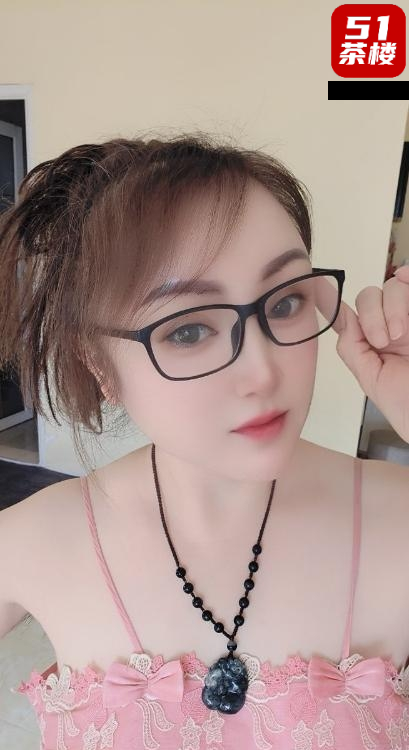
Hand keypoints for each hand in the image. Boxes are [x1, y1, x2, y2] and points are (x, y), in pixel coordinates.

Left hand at [319, 266, 408, 442]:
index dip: (339, 304)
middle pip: (371, 296)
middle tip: (382, 342)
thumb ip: (352, 348)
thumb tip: (341, 315)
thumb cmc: (408, 406)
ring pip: (395, 286)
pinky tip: (406, 280)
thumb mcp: (372, 380)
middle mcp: (396, 325)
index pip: (355, 313)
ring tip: (399, 335)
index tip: (325, 295)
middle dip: (372, 315)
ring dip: (392, 307)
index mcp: (377, 342)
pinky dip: (408, 276)